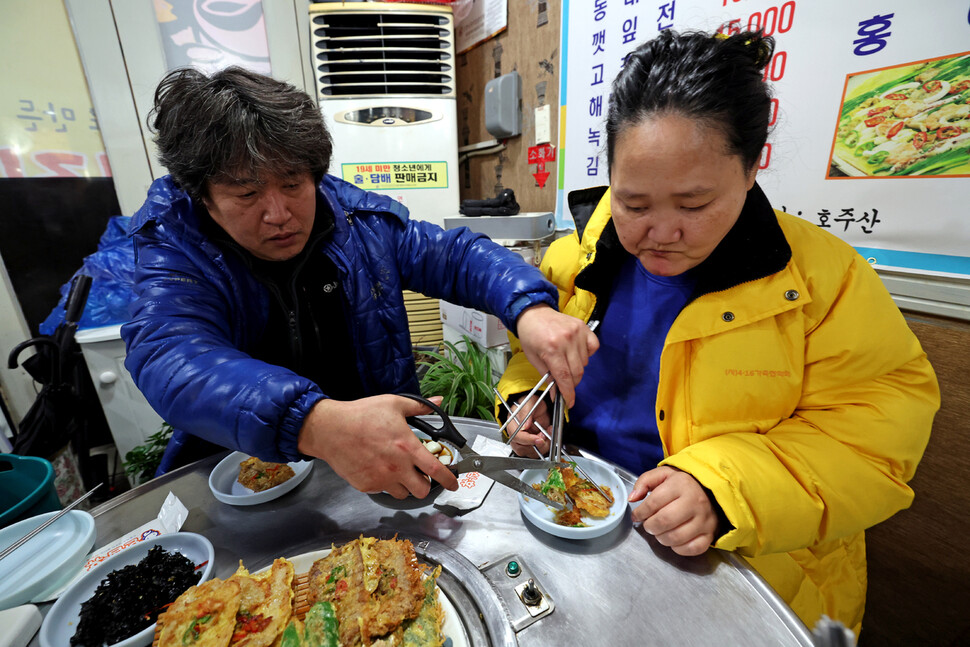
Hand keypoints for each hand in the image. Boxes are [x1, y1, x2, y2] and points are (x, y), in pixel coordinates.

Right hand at [297, 394, 458, 498]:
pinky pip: (383, 491)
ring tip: (398, 471)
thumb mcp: (393, 404)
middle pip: (422, 490)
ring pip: (403, 494)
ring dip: (405, 485)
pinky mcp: (366, 485)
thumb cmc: (360, 415)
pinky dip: (385, 483)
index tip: (454, 484)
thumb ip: (419, 407)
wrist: (330, 429)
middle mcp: (396, 467)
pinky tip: (379, 469)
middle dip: (425, 485)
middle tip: (420, 474)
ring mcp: (381, 479)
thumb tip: (437, 402)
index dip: (449, 480)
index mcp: (407, 447)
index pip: (436, 470)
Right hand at [506, 393, 551, 456]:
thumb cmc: (529, 402)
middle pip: (522, 449)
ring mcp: (524, 442)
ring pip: (531, 453)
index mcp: (512, 425)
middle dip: (537, 445)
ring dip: (543, 446)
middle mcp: (516, 436)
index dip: (528, 440)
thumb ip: (526, 412)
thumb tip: (525, 426)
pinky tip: (549, 434)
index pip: (517, 437)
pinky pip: (539, 451)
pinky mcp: (532, 445)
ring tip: (548, 431)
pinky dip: (547, 445)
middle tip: (545, 434)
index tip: (539, 439)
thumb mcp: (529, 402)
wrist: (536, 405)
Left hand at [514, 306, 598, 406]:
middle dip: (572, 382)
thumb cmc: (531, 336)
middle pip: (577, 372)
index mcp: (551, 349)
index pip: (565, 377)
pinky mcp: (583, 327)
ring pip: (585, 362)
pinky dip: (587, 354)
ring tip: (566, 361)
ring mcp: (577, 332)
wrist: (534, 313)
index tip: (569, 402)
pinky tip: (576, 352)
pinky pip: (593, 348)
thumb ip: (548, 377)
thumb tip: (557, 395)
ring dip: (577, 368)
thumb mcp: (534, 358)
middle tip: (565, 382)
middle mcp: (566, 340)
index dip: (568, 393)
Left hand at [629, 466, 717, 555]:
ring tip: (660, 531)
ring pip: (676, 538)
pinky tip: (674, 540)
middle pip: (664, 522)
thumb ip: (644, 482)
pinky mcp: (710, 534)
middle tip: (648, 524)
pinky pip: (692, 548)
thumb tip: (632, 498)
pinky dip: (678, 548)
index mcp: (681, 485)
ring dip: (661, 538)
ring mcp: (705, 520)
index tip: (636, 516)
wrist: (711, 491)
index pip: (654, 502)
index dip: (640, 512)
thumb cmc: (683, 484)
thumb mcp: (663, 474)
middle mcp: (695, 502)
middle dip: (650, 526)